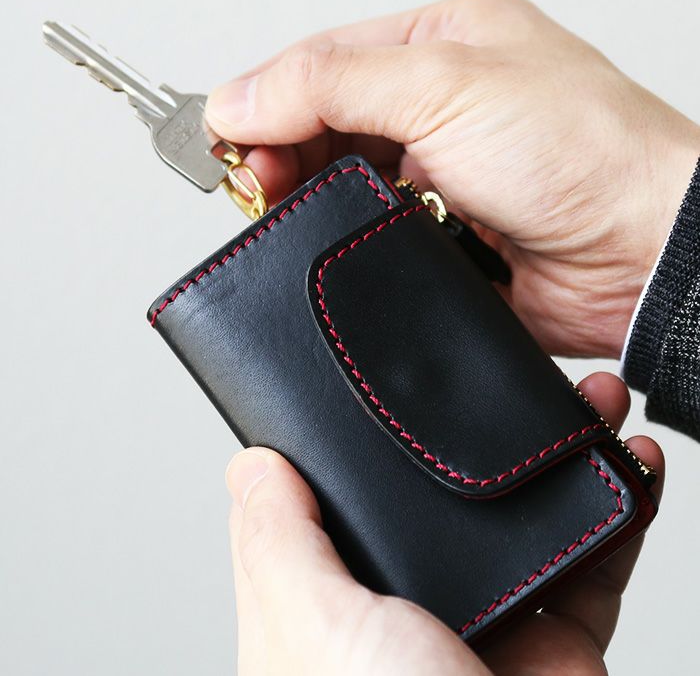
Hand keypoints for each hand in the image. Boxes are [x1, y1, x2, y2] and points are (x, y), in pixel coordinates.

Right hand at [206, 0, 699, 357]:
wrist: (640, 254)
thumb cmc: (582, 153)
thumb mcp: (446, 85)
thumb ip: (332, 85)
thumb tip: (240, 97)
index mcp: (440, 50)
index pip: (325, 62)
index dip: (265, 97)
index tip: (222, 134)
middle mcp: (436, 112)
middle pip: (325, 127)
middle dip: (281, 154)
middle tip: (256, 184)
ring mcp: (435, 180)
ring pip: (341, 188)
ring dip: (311, 200)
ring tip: (291, 212)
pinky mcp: (439, 239)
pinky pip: (369, 238)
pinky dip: (346, 241)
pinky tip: (340, 242)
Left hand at [225, 373, 663, 674]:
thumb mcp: (315, 629)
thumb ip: (280, 546)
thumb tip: (251, 466)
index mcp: (334, 604)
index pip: (333, 503)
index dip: (354, 443)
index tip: (382, 388)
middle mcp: (406, 606)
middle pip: (437, 496)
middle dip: (475, 436)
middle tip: (502, 376)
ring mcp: (483, 619)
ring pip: (520, 515)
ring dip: (558, 454)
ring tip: (584, 400)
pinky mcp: (554, 643)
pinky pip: (592, 561)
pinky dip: (619, 509)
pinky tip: (629, 462)